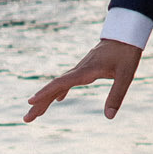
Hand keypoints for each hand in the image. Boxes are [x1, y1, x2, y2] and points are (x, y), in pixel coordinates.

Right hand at [24, 40, 142, 121]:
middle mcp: (78, 70)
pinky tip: (58, 99)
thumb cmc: (126, 54)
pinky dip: (59, 91)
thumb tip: (109, 117)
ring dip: (46, 99)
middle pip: (54, 87)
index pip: (60, 83)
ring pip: (58, 85)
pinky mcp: (85, 69)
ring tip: (36, 113)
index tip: (30, 102)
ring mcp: (80, 69)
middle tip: (26, 119)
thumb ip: (117, 95)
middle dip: (39, 103)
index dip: (45, 93)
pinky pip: (67, 81)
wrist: (126, 34)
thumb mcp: (125, 76)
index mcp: (85, 71)